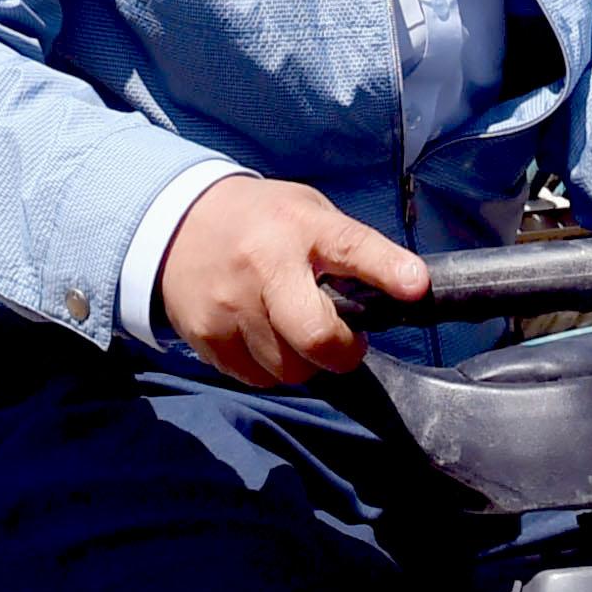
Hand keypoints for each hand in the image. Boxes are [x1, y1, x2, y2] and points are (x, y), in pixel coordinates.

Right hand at [155, 176, 427, 387]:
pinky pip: (255, 377)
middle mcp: (264, 266)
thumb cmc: (262, 221)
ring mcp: (230, 305)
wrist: (176, 223)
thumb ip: (348, 248)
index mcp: (301, 227)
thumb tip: (403, 291)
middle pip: (315, 335)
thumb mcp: (308, 214)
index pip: (351, 247)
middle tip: (343, 342)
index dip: (387, 270)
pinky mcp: (205, 335)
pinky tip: (260, 336)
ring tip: (291, 331)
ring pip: (287, 369)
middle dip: (342, 352)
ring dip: (302, 361)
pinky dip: (267, 367)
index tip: (415, 286)